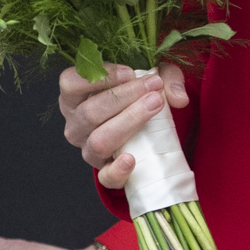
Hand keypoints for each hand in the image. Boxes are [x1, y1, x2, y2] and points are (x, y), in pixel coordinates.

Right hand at [58, 60, 189, 192]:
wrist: (145, 128)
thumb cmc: (139, 95)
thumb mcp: (151, 77)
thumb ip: (166, 78)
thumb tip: (179, 98)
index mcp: (74, 97)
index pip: (70, 84)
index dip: (98, 78)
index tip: (130, 72)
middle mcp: (76, 124)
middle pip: (90, 112)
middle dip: (125, 97)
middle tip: (154, 86)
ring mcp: (88, 149)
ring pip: (99, 140)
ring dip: (128, 122)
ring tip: (154, 106)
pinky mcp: (104, 171)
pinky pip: (105, 176)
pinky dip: (117, 170)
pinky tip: (131, 159)